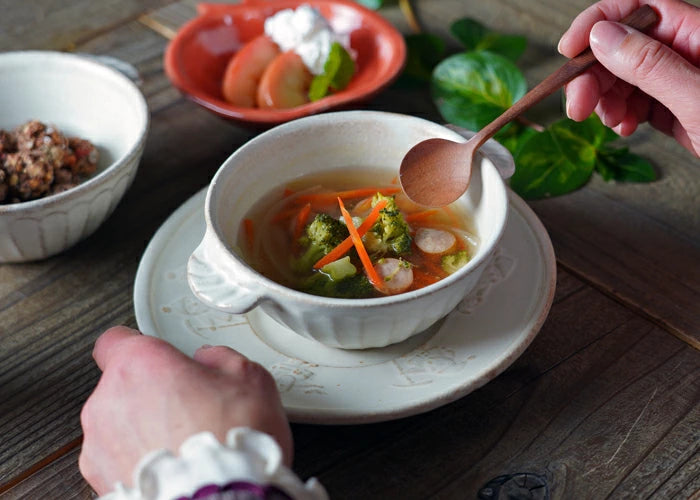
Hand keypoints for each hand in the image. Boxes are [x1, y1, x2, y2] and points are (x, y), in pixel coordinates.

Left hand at [79, 326, 291, 495]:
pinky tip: (173, 468)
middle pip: (122, 385)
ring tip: (183, 445)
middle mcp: (110, 400)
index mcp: (141, 365)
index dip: (139, 347)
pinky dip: (138, 462)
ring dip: (143, 429)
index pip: (115, 340)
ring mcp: (101, 444)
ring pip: (118, 424)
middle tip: (190, 406)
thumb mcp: (249, 379)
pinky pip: (117, 460)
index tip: (155, 357)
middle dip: (152, 393)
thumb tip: (210, 360)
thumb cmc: (232, 442)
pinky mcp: (102, 480)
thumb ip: (220, 358)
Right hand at [558, 0, 699, 155]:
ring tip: (608, 121)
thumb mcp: (699, 99)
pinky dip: (622, 114)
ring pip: (625, 76)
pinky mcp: (679, 108)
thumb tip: (604, 36)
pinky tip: (624, 127)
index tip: (570, 51)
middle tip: (578, 106)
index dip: (599, 21)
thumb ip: (650, 66)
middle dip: (594, 74)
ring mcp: (683, 81)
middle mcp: (689, 52)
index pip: (639, 6)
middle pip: (623, 46)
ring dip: (605, 98)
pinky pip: (639, 101)